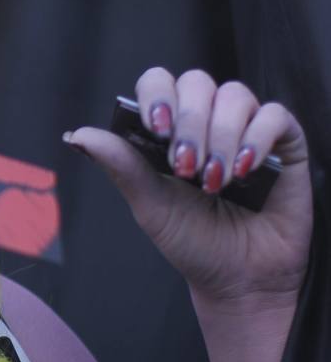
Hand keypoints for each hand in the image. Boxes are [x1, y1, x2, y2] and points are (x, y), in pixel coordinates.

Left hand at [66, 68, 311, 305]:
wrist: (238, 280)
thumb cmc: (191, 240)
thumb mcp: (148, 203)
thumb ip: (120, 165)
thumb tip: (76, 134)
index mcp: (171, 127)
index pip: (159, 82)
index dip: (157, 95)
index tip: (157, 127)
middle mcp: (208, 119)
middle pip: (197, 82)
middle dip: (189, 123)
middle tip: (185, 167)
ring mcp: (248, 128)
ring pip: (234, 95)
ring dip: (221, 137)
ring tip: (215, 180)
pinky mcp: (285, 143)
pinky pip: (274, 114)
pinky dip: (257, 138)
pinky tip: (247, 170)